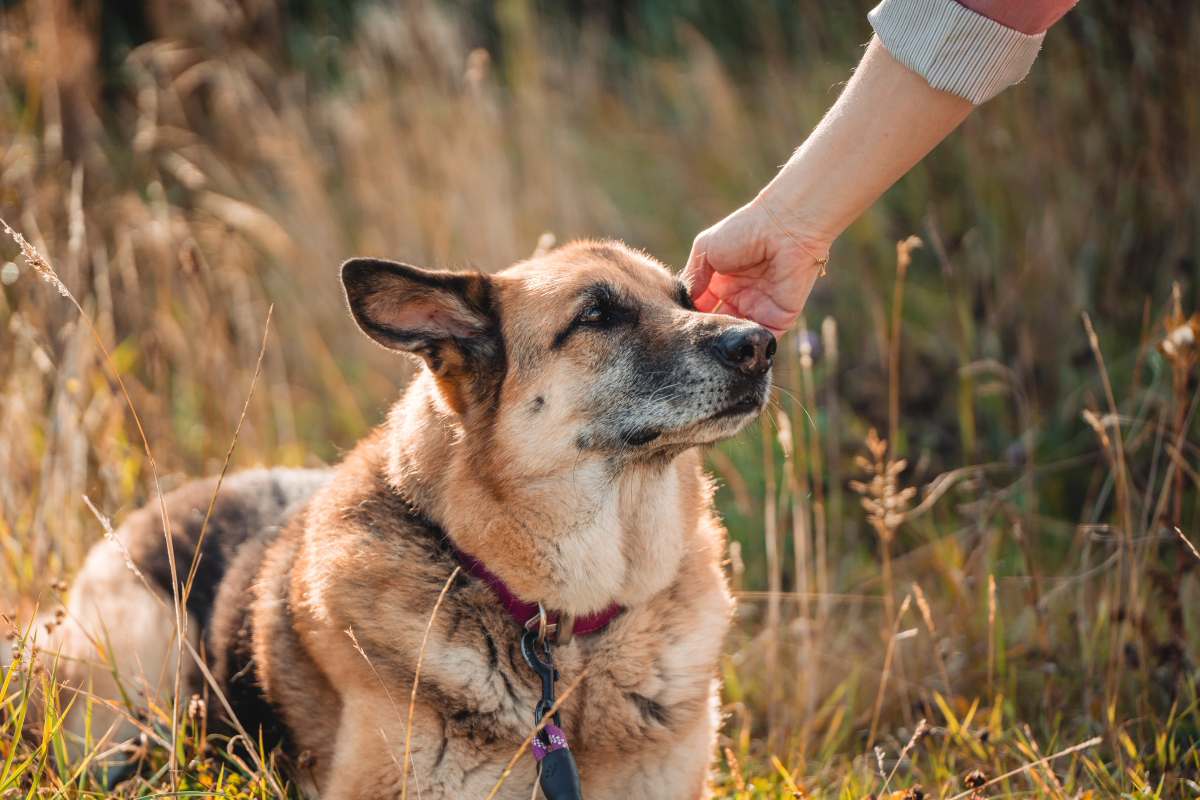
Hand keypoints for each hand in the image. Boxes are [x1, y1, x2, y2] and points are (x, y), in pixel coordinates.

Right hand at [682, 198, 828, 336]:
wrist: (784, 228)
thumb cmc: (743, 231)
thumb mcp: (706, 249)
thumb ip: (694, 277)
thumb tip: (688, 303)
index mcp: (723, 281)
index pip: (703, 308)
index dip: (693, 318)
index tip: (681, 329)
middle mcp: (741, 296)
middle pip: (721, 325)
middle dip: (710, 336)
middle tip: (695, 345)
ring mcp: (761, 308)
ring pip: (740, 336)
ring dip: (729, 344)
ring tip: (714, 350)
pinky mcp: (781, 317)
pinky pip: (764, 339)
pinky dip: (752, 348)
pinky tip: (736, 349)